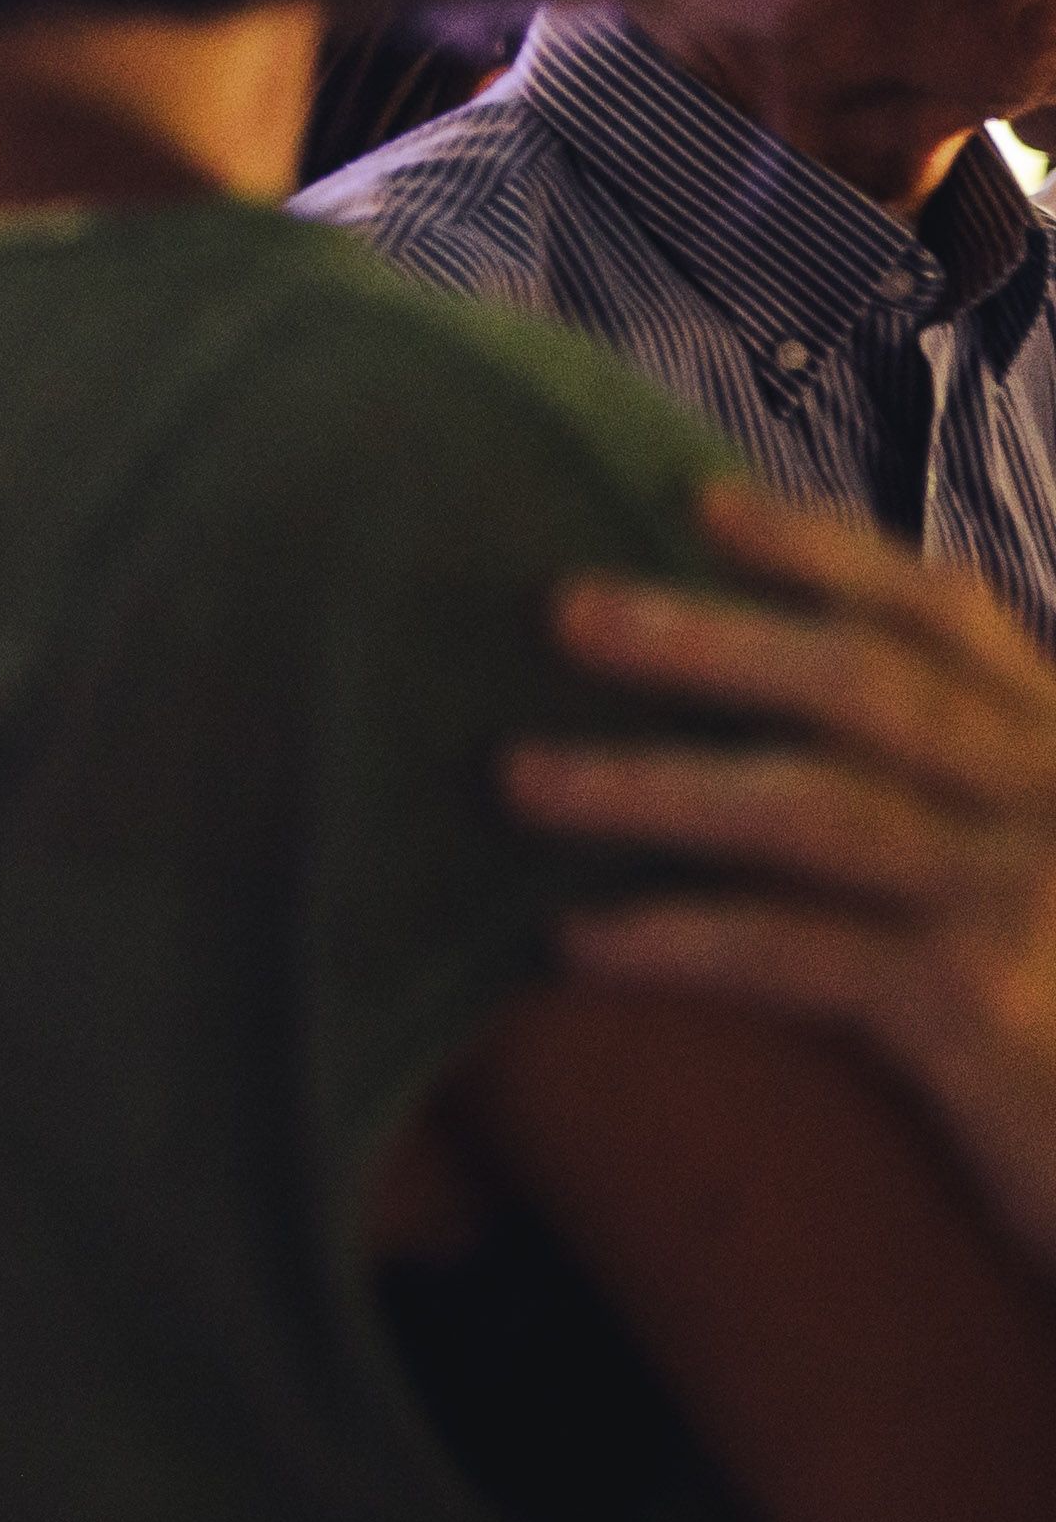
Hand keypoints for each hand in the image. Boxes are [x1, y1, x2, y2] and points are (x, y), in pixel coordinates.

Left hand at [514, 473, 1055, 1268]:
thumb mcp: (1027, 882)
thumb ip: (943, 787)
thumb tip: (773, 724)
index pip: (948, 617)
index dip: (828, 552)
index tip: (701, 504)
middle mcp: (1055, 806)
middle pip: (868, 687)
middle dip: (709, 640)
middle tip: (565, 610)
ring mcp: (1024, 905)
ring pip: (817, 809)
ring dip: (653, 785)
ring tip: (518, 777)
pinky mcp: (985, 1017)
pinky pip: (802, 953)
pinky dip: (680, 938)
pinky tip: (575, 940)